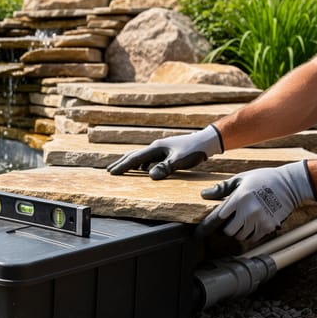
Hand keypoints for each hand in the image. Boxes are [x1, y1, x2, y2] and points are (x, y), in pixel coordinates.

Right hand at [107, 125, 222, 179]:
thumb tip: (150, 175)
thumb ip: (165, 168)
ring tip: (122, 169)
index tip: (111, 172)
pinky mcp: (167, 152)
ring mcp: (161, 149)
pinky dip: (142, 164)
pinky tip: (144, 170)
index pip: (135, 158)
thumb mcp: (179, 161)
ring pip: (141, 157)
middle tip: (110, 170)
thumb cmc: (194, 150)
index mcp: (156, 148)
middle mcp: (156, 147)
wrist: (206, 141)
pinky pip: (150, 159)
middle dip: (122, 163)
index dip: (123, 166)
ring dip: (131, 163)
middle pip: (134, 155)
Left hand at [199, 160, 316, 242]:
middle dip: (228, 228)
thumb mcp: (242, 178)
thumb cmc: (264, 179)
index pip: (218, 217)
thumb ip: (222, 188)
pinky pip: (253, 238)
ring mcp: (259, 220)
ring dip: (239, 231)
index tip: (202, 231)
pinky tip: (254, 224)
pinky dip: (251, 234)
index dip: (209, 225)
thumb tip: (204, 194)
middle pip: (229, 231)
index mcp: (239, 197)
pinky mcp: (269, 226)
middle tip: (233, 220)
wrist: (290, 184)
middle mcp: (248, 210)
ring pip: (241, 236)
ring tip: (245, 220)